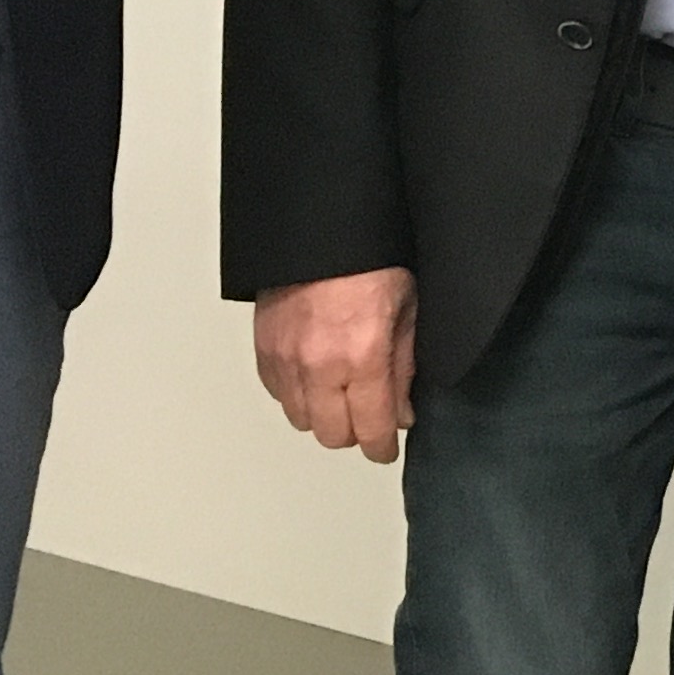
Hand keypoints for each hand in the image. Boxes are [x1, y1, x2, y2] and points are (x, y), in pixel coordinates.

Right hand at [253, 266, 416, 462]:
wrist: (323, 226)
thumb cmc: (372, 256)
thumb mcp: (408, 307)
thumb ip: (405, 366)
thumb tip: (401, 412)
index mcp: (362, 355)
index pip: (370, 430)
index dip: (382, 447)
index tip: (385, 447)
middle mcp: (320, 364)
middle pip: (332, 436)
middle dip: (354, 431)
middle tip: (368, 416)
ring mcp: (286, 358)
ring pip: (301, 419)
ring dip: (323, 414)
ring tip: (342, 391)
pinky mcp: (264, 347)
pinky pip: (278, 393)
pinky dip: (296, 392)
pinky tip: (315, 374)